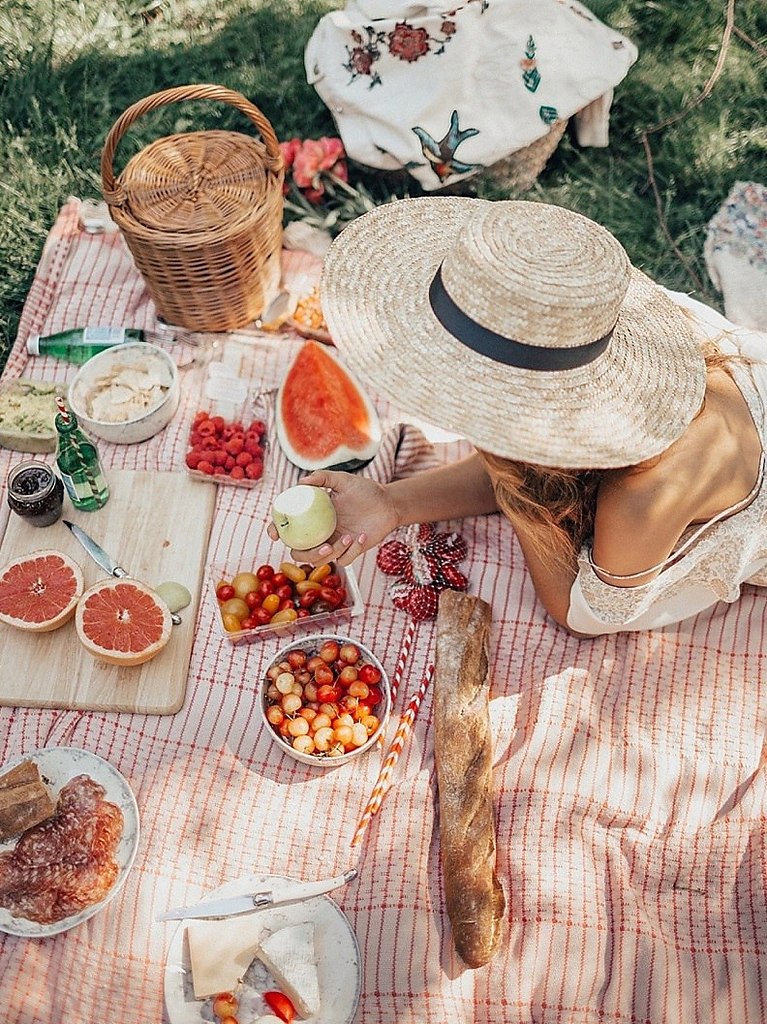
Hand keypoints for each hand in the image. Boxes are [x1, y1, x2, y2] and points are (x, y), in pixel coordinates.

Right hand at [266, 470, 398, 565]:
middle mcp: (320, 532)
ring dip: (333, 553)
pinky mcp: (349, 552)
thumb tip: (302, 482)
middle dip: (308, 554)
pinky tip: (361, 537)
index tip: (275, 534)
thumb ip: (323, 478)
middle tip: (325, 546)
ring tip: (348, 538)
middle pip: (300, 552)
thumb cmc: (365, 490)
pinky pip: (343, 560)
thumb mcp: (343, 480)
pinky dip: (352, 551)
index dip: (277, 531)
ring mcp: (334, 543)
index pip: (288, 526)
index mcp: (313, 516)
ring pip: (321, 560)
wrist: (388, 503)